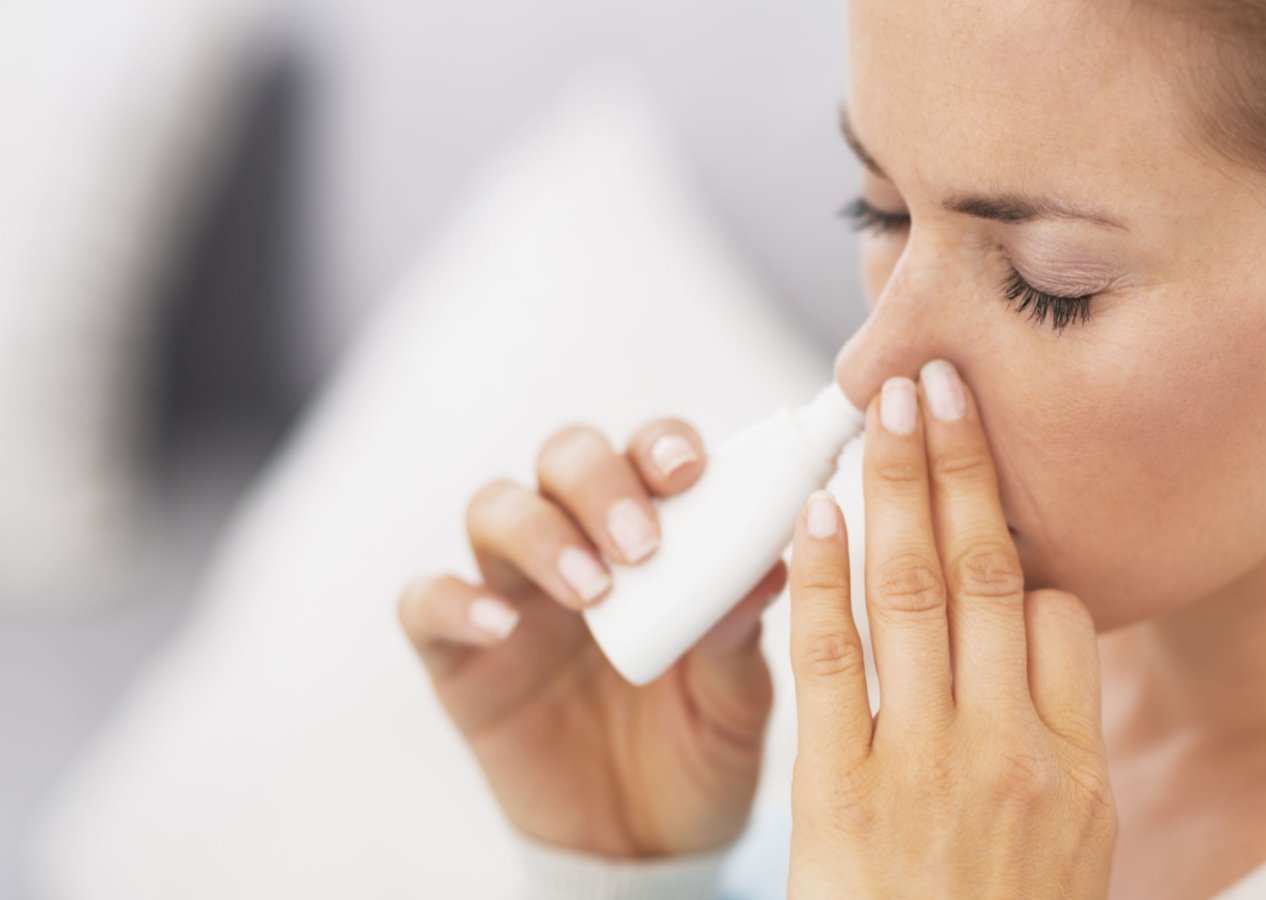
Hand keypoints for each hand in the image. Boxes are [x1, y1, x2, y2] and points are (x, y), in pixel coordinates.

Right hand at [397, 418, 785, 857]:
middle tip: (641, 542)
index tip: (689, 470)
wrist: (644, 845)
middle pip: (566, 459)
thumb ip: (739, 634)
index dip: (663, 444)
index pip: (650, 453)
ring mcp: (515, 593)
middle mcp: (581, 544)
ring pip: (496, 509)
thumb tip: (768, 567)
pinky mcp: (460, 654)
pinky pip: (429, 603)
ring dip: (540, 533)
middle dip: (600, 481)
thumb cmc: (699, 749)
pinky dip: (457, 601)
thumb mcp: (737, 700)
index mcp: (658, 536)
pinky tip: (502, 628)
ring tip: (591, 593)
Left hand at [786, 359, 1117, 897]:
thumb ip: (1062, 749)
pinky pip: (832, 661)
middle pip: (989, 573)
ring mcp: (924, 768)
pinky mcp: (839, 795)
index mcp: (1077, 769)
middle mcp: (1009, 752)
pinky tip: (818, 514)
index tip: (989, 482)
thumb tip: (1040, 639)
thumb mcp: (1072, 858)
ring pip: (915, 594)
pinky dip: (821, 579)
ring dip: (899, 491)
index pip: (1059, 616)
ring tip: (886, 409)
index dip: (1022, 542)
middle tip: (943, 377)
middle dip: (964, 466)